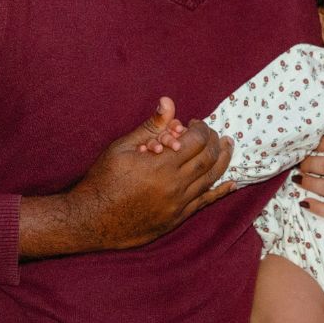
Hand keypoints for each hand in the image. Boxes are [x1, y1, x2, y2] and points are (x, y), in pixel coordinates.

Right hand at [20, 98, 232, 257]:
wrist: (91, 220)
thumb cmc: (103, 180)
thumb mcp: (121, 148)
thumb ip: (150, 126)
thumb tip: (168, 102)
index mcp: (161, 166)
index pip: (197, 141)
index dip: (201, 128)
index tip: (195, 122)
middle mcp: (175, 187)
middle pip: (208, 159)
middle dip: (214, 141)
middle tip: (213, 133)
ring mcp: (178, 206)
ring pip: (211, 180)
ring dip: (222, 161)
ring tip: (227, 147)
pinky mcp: (176, 219)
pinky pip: (205, 203)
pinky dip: (220, 191)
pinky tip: (231, 183)